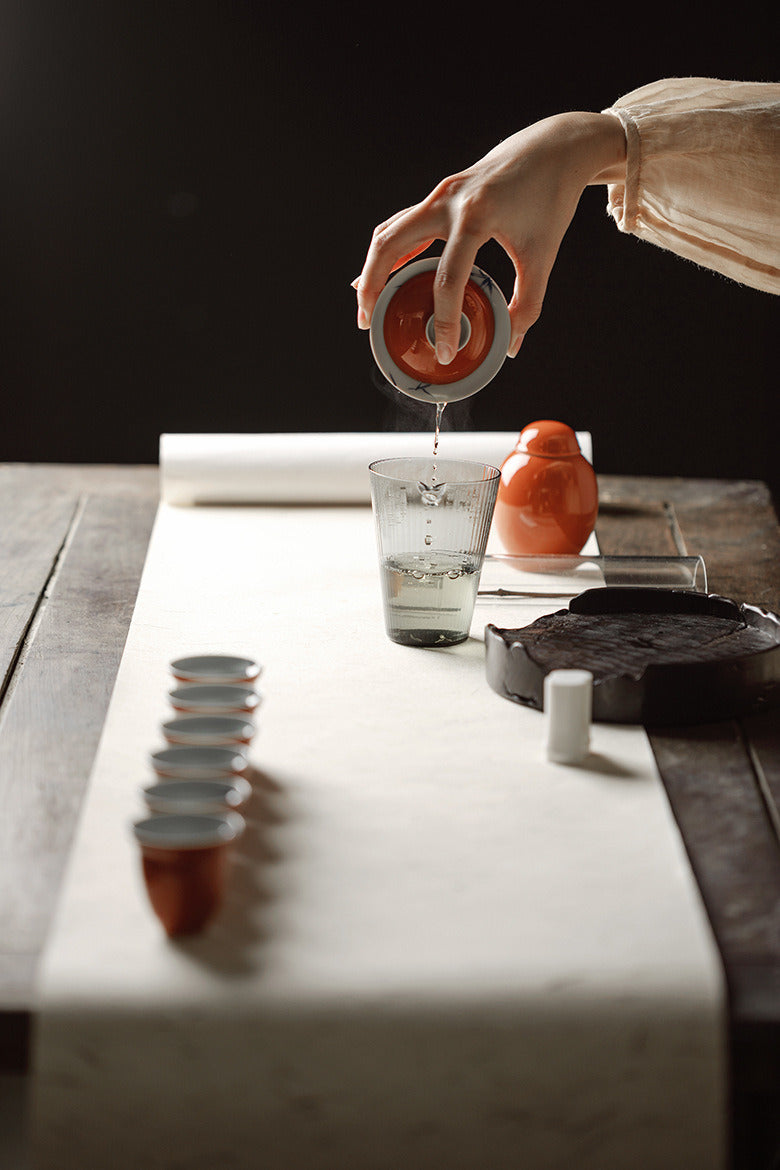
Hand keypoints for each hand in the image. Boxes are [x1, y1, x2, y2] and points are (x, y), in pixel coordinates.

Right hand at [354, 111, 625, 361]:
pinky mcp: (439, 195)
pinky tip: (383, 275)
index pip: (447, 279)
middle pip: (390, 245)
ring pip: (388, 232)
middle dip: (373, 286)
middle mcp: (449, 201)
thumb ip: (528, 303)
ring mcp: (439, 194)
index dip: (444, 322)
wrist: (552, 149)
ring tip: (368, 304)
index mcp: (476, 216)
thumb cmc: (550, 197)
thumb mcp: (542, 255)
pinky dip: (387, 251)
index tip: (445, 352)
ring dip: (372, 267)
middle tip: (367, 323)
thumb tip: (512, 343)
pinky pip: (400, 224)